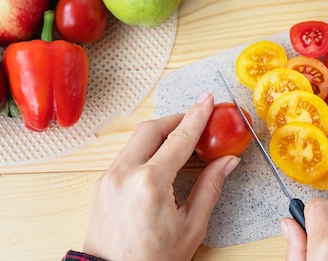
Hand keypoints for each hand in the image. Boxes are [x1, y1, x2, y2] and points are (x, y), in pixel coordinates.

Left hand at [82, 92, 239, 260]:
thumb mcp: (191, 227)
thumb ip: (210, 188)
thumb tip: (227, 162)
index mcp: (150, 184)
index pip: (179, 138)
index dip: (197, 116)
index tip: (207, 101)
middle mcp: (124, 174)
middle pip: (152, 128)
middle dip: (175, 119)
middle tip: (195, 119)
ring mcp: (108, 178)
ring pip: (135, 140)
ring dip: (158, 134)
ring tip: (180, 141)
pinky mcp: (100, 184)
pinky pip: (125, 155)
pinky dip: (144, 150)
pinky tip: (158, 159)